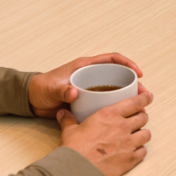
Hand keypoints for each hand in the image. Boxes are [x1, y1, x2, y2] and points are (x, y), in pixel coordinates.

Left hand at [27, 53, 144, 114]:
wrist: (32, 100)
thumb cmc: (41, 89)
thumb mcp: (51, 89)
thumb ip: (61, 91)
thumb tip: (73, 93)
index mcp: (85, 66)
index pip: (111, 59)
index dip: (127, 63)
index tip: (138, 73)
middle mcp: (90, 75)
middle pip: (117, 75)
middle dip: (133, 84)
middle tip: (143, 95)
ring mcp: (90, 88)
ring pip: (114, 90)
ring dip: (127, 97)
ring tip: (139, 108)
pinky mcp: (88, 100)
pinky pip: (106, 101)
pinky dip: (116, 107)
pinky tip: (123, 116)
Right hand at [56, 87, 151, 175]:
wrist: (77, 170)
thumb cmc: (74, 149)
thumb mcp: (70, 130)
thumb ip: (68, 120)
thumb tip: (62, 113)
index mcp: (109, 115)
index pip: (135, 102)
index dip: (144, 98)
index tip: (148, 96)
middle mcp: (122, 127)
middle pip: (143, 117)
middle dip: (141, 117)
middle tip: (137, 119)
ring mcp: (128, 143)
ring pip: (146, 134)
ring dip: (142, 133)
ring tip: (136, 136)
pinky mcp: (130, 159)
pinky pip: (143, 151)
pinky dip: (140, 150)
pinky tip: (134, 151)